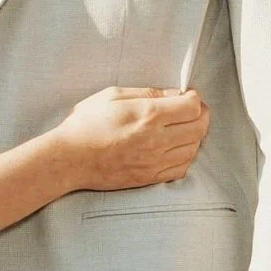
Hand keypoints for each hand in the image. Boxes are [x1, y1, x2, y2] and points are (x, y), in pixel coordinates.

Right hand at [49, 86, 209, 192]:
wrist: (69, 158)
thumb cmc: (86, 124)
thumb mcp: (112, 95)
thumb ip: (147, 92)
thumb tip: (173, 94)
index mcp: (148, 115)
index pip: (192, 106)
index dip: (194, 97)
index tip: (187, 95)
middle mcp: (156, 140)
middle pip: (199, 128)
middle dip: (200, 115)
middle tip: (190, 110)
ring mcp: (154, 162)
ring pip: (193, 149)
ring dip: (194, 136)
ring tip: (182, 128)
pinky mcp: (149, 178)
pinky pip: (181, 169)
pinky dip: (185, 157)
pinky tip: (175, 148)